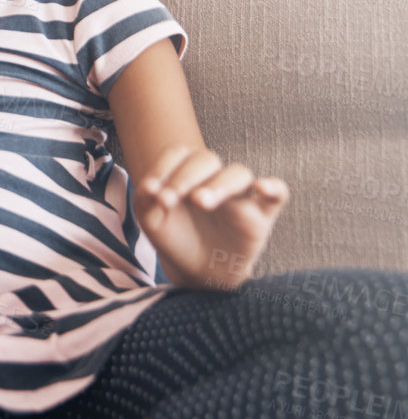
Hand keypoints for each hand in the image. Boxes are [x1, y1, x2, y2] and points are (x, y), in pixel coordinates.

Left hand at [134, 143, 289, 288]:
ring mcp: (239, 196)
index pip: (180, 153)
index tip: (152, 189)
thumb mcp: (150, 219)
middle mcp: (213, 178)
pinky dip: (274, 186)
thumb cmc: (173, 237)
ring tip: (200, 201)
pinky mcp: (260, 216)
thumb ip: (146, 198)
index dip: (165, 166)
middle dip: (186, 176)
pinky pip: (279, 193)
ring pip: (239, 173)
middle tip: (170, 199)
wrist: (195, 271)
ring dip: (219, 183)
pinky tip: (262, 187)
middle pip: (207, 159)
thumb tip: (150, 185)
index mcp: (186, 173)